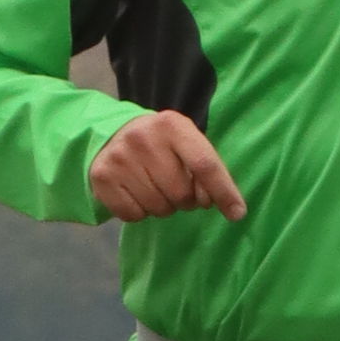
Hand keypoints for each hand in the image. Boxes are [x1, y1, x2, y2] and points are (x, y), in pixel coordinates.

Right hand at [87, 110, 245, 223]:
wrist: (111, 135)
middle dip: (186, 200)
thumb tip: (223, 205)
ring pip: (159, 208)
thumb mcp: (186, 143)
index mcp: (172, 125)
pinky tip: (136, 193)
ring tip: (155, 188)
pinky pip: (134, 215)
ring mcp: (119, 158)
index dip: (224, 192)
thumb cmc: (161, 144)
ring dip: (163, 207)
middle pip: (181, 193)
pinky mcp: (102, 178)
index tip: (237, 213)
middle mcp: (143, 138)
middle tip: (176, 188)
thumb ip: (206, 169)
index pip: (205, 164)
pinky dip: (140, 212)